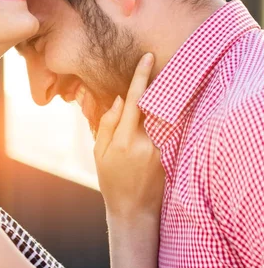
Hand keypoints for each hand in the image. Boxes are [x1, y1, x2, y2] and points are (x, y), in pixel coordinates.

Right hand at [94, 54, 164, 221]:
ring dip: (150, 111)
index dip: (140, 77)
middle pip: (149, 105)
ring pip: (155, 118)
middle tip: (150, 72)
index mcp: (123, 141)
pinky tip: (149, 134)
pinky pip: (161, 132)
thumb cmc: (111, 181)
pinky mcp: (168, 155)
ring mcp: (159, 150)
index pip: (133, 101)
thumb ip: (106, 124)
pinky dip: (155, 126)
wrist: (133, 210)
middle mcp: (143, 143)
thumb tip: (117, 99)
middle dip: (149, 90)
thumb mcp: (99, 154)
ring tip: (143, 118)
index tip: (147, 57)